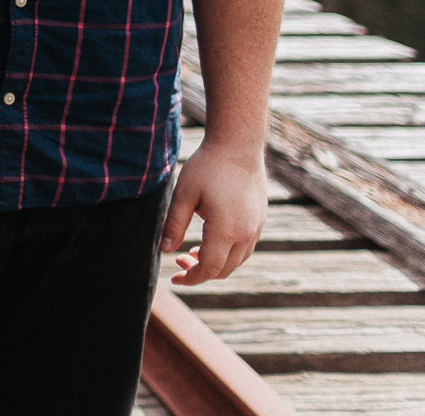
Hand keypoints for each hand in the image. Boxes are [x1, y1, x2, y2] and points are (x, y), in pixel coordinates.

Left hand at [161, 140, 266, 284]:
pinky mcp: (259, 220)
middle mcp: (246, 234)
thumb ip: (174, 225)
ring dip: (215, 264)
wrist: (238, 146)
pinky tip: (210, 242)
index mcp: (226, 231)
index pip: (209, 269)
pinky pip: (244, 248)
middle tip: (178, 262)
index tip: (174, 278)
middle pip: (224, 269)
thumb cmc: (207, 167)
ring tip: (191, 253)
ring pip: (236, 261)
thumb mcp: (183, 194)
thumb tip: (165, 251)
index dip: (191, 278)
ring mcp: (256, 228)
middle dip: (200, 272)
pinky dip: (227, 253)